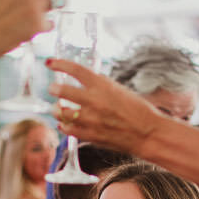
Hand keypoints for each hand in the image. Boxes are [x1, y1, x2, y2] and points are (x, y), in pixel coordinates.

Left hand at [48, 59, 163, 154]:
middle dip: (54, 89)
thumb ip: (101, 86)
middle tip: (53, 89)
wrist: (148, 133)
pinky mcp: (90, 135)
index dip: (59, 64)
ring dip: (57, 109)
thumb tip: (87, 82)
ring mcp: (91, 119)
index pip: (75, 70)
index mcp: (103, 86)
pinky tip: (65, 123)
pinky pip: (68, 129)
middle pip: (62, 91)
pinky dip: (64, 125)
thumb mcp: (120, 90)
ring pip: (61, 112)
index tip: (50, 63)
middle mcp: (94, 101)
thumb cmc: (138, 111)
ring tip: (58, 109)